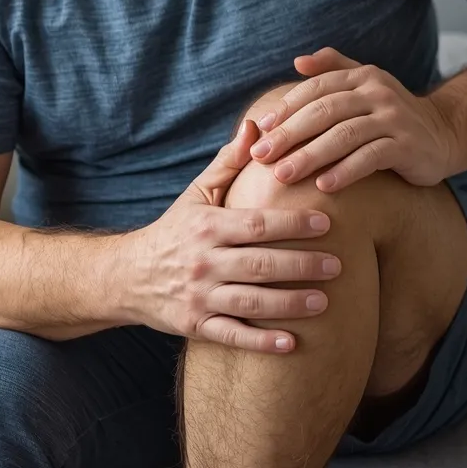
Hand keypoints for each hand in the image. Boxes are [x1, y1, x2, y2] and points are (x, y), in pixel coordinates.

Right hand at [122, 119, 341, 352]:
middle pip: (259, 265)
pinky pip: (232, 337)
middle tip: (338, 265)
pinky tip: (291, 343)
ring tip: (324, 301)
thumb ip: (229, 162)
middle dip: (301, 266)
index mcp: (208, 227)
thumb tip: (255, 124)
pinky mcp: (195, 327)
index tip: (327, 223)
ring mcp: (199, 297)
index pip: (257, 224)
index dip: (292, 224)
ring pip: (250, 303)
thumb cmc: (174, 229)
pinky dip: (261, 343)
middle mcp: (203, 261)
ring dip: (289, 304)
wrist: (127, 276)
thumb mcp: (197, 193)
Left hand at [249, 47, 460, 190]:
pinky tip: (323, 185)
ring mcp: (394, 118)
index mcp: (362, 76)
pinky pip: (370, 157)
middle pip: (325, 111)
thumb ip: (333, 69)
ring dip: (310, 155)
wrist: (442, 134)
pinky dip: (345, 171)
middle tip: (262, 155)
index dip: (287, 108)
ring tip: (283, 174)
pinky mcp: (407, 146)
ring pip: (344, 135)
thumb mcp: (365, 85)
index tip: (261, 129)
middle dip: (290, 134)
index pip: (316, 88)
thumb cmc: (390, 113)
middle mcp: (378, 92)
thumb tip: (297, 60)